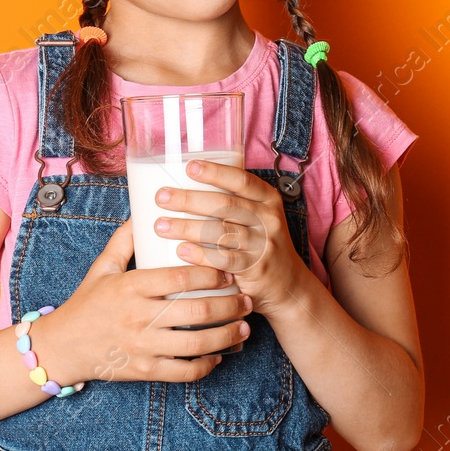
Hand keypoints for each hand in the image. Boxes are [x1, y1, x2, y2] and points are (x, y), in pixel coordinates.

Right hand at [38, 223, 253, 384]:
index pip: (180, 279)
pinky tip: (220, 355)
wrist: (62, 347)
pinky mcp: (144, 371)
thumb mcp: (102, 267)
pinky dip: (206, 365)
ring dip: (227, 336)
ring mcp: (142, 347)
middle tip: (247, 299)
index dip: (211, 275)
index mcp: (131, 287)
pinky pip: (183, 372)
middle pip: (196, 312)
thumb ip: (125, 239)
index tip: (230, 272)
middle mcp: (138, 317)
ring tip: (245, 327)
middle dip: (230, 306)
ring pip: (196, 344)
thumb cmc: (86, 303)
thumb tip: (146, 211)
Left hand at [154, 158, 310, 314]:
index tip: (189, 166)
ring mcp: (263, 244)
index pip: (241, 180)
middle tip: (161, 197)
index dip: (215, 172)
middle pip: (225, 204)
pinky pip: (224, 260)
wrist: (288, 284)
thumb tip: (186, 188)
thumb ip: (234, 204)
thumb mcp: (259, 218)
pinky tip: (181, 251)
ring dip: (187, 228)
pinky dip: (201, 255)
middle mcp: (268, 219)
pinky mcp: (255, 268)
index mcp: (268, 200)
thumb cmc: (262, 244)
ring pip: (220, 232)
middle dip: (190, 200)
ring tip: (161, 226)